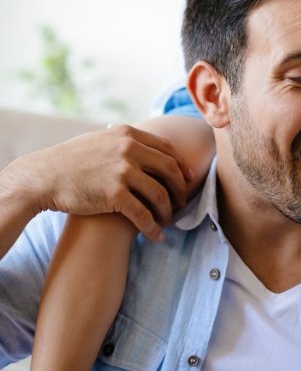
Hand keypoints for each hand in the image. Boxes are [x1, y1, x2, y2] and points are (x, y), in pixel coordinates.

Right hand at [12, 125, 192, 240]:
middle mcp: (130, 149)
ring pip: (159, 194)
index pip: (167, 149)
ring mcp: (123, 171)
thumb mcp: (101, 140)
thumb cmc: (70, 160)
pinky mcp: (114, 194)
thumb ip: (124, 141)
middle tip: (182, 202)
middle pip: (170, 170)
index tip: (187, 178)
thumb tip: (142, 144)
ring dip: (168, 211)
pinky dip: (153, 227)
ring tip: (168, 221)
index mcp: (129, 134)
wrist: (43, 177)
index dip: (181, 165)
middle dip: (180, 189)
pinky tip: (157, 236)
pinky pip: (143, 214)